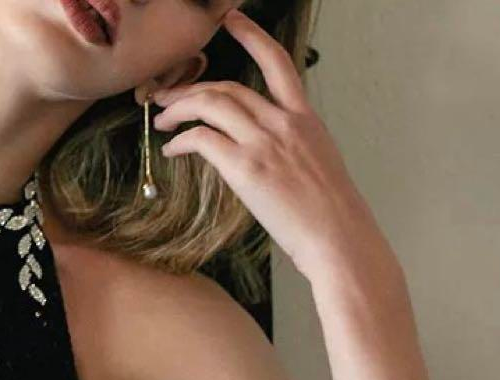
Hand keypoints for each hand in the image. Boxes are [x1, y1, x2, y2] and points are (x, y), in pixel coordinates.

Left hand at [149, 7, 383, 278]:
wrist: (337, 237)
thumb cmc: (329, 214)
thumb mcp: (317, 166)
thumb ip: (290, 149)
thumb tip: (267, 156)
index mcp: (305, 118)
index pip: (277, 63)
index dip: (252, 36)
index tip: (232, 20)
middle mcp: (284, 122)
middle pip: (229, 86)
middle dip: (192, 88)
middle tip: (167, 97)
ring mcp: (265, 142)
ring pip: (212, 104)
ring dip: (180, 108)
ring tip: (162, 121)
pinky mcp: (246, 167)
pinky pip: (203, 139)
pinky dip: (181, 141)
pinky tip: (172, 151)